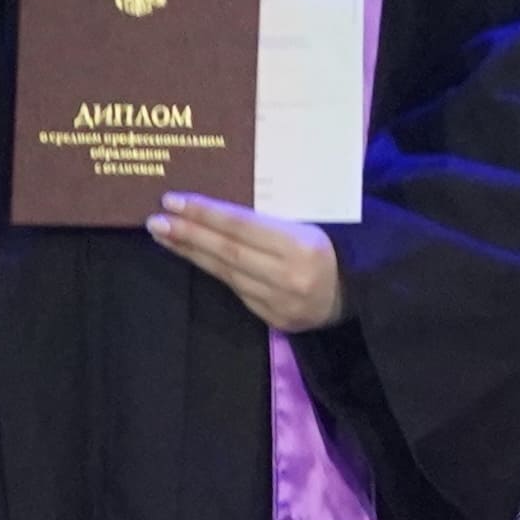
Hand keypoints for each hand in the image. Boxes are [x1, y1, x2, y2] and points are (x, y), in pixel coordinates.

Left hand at [146, 195, 347, 337]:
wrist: (363, 291)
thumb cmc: (337, 246)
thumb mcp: (315, 221)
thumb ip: (274, 217)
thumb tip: (220, 205)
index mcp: (304, 245)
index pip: (242, 226)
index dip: (205, 213)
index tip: (173, 200)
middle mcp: (289, 276)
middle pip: (227, 251)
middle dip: (188, 233)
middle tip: (155, 219)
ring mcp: (280, 301)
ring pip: (226, 273)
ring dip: (191, 253)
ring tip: (164, 235)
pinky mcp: (275, 319)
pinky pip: (237, 290)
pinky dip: (212, 271)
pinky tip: (193, 256)